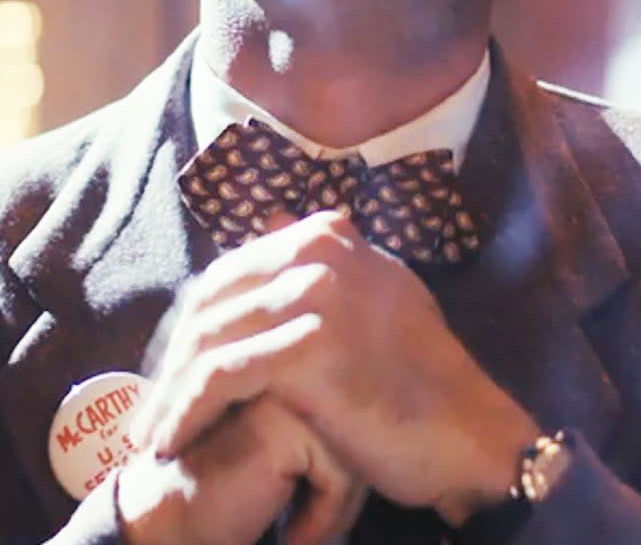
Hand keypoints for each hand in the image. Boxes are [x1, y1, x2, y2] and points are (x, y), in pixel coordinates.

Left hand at [132, 212, 537, 524]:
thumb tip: (270, 221)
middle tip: (151, 406)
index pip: (231, 271)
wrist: (468, 430)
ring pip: (209, 339)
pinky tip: (174, 440)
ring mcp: (317, 293)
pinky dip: (188, 410)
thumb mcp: (375, 293)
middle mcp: (321, 251)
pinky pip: (222, 377)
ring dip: (170, 392)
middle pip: (212, 300)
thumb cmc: (417, 376)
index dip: (191, 324)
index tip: (172, 370)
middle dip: (172, 359)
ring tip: (153, 434)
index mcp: (329, 236)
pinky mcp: (311, 345)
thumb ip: (324, 263)